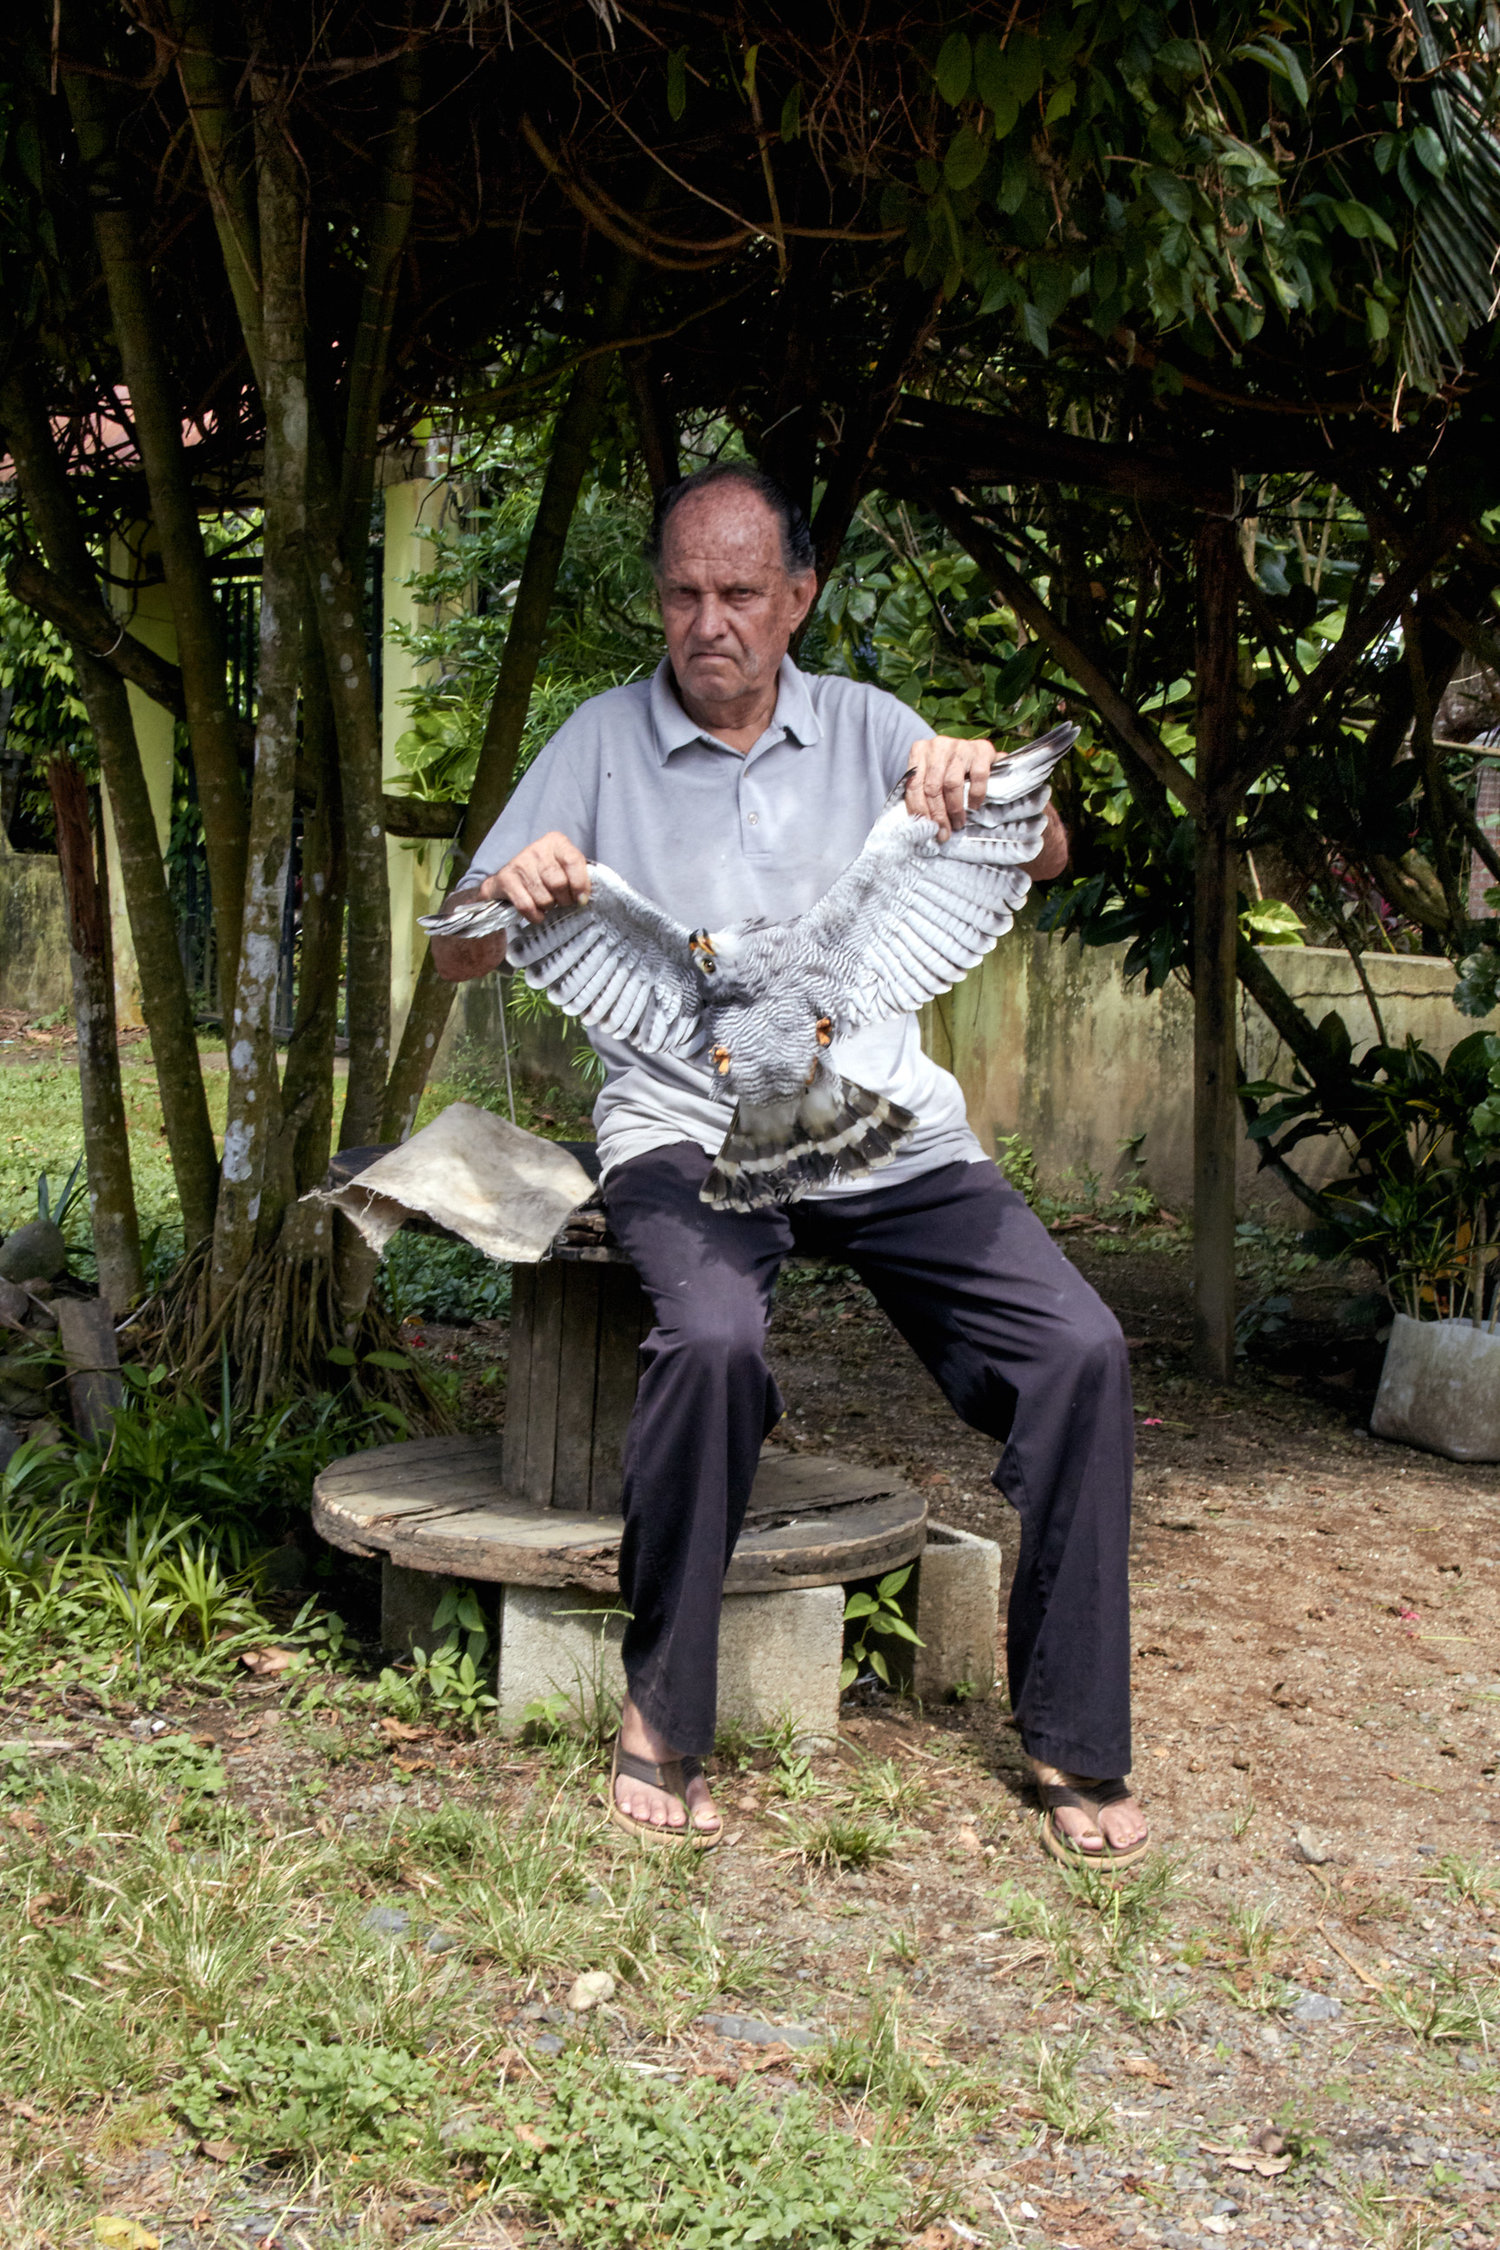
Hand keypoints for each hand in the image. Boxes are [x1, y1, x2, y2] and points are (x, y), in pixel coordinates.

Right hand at [428, 831, 589, 983]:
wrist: (510, 878)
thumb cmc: (545, 874)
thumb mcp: (565, 868)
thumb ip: (579, 876)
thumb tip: (584, 898)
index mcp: (556, 841)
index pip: (573, 861)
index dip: (580, 885)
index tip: (582, 899)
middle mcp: (537, 849)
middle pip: (558, 883)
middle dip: (564, 900)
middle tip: (563, 902)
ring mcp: (519, 863)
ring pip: (544, 898)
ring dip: (549, 907)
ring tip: (547, 902)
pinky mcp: (506, 879)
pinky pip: (527, 906)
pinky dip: (536, 915)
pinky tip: (538, 913)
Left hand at [905, 735, 996, 841]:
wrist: (977, 751)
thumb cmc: (949, 767)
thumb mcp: (931, 775)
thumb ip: (923, 793)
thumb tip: (922, 824)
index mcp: (920, 750)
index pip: (914, 785)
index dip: (920, 811)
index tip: (926, 829)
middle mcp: (938, 745)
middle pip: (932, 787)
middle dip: (938, 815)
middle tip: (943, 832)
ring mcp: (960, 746)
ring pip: (952, 784)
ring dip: (954, 809)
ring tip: (958, 823)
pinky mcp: (981, 750)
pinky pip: (977, 778)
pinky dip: (975, 796)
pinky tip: (973, 807)